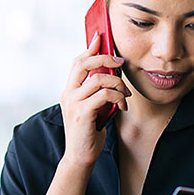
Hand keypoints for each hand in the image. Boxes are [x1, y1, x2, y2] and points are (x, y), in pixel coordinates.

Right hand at [59, 32, 129, 167]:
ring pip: (98, 79)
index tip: (101, 38)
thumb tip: (112, 75)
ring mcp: (73, 103)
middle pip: (83, 63)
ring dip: (117, 84)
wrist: (80, 157)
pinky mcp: (82, 114)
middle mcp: (68, 94)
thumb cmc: (89, 132)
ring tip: (125, 94)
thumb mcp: (92, 107)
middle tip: (120, 62)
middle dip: (104, 58)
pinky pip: (103, 95)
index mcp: (69, 90)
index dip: (89, 48)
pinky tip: (122, 106)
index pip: (77, 62)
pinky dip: (117, 97)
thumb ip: (97, 92)